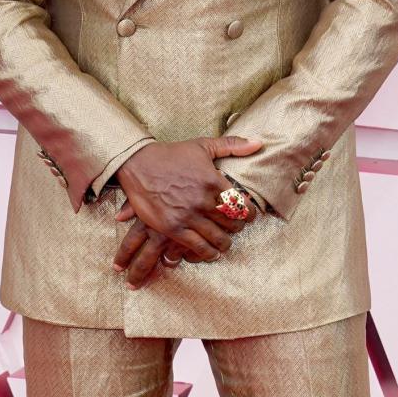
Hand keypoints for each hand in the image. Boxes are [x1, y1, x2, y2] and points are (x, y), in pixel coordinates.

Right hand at [112, 134, 261, 288]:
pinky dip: (207, 253)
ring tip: (225, 244)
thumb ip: (232, 145)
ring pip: (216, 237)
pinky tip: (211, 253)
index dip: (249, 214)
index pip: (241, 205)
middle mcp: (203, 199)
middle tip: (236, 230)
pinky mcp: (172, 227)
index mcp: (213, 180)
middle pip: (231, 222)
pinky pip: (196, 246)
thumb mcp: (203, 145)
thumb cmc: (172, 154)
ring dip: (224, 243)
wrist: (138, 164)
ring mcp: (188, 215)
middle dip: (237, 228)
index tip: (249, 217)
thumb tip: (259, 143)